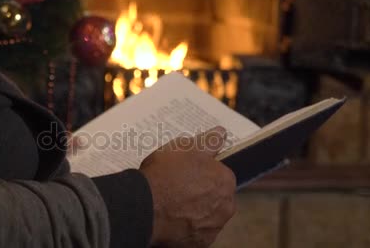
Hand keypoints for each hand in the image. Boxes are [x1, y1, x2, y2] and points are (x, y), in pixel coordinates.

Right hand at [140, 127, 236, 246]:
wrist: (143, 208)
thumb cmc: (164, 175)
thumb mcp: (184, 147)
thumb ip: (207, 141)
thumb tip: (221, 133)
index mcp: (225, 181)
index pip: (220, 175)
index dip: (202, 172)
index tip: (186, 172)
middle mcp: (226, 207)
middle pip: (216, 197)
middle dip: (201, 193)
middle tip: (177, 188)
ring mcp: (212, 228)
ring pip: (207, 216)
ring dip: (195, 211)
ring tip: (171, 204)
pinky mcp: (198, 244)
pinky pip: (195, 232)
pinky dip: (186, 227)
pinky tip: (171, 218)